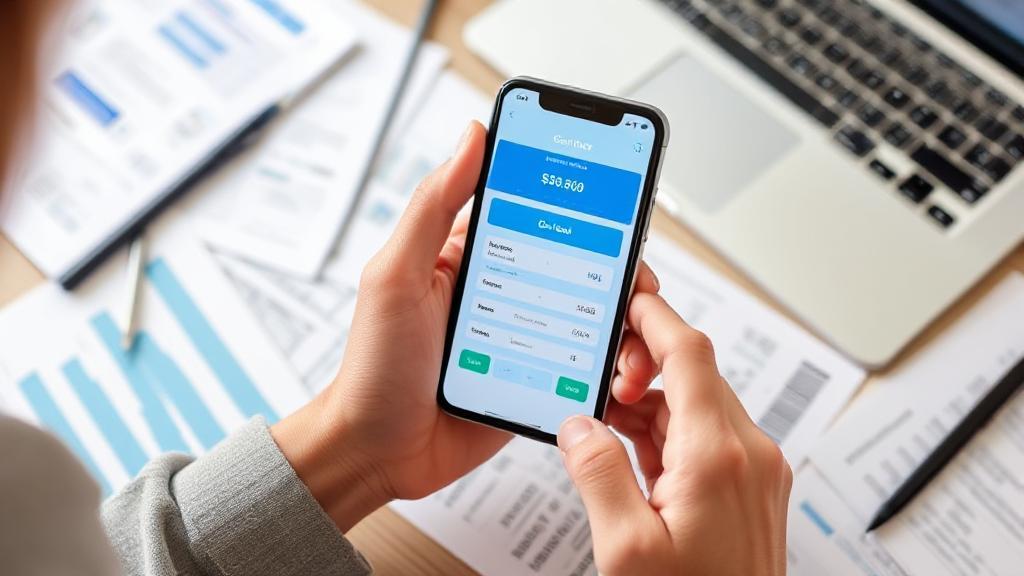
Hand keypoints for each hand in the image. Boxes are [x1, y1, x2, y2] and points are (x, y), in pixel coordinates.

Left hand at [271, 121, 661, 531]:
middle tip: (639, 284)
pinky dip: (610, 367)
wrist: (378, 451)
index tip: (621, 197)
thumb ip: (434, 205)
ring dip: (623, 324)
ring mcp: (525, 334)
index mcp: (474, 254)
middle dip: (621, 270)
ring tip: (634, 340)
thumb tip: (473, 137)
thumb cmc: (375, 364)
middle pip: (581, 263)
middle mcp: (506, 289)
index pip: (540, 210)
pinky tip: (620, 375)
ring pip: (593, 315)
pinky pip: (585, 365)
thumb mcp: (398, 274)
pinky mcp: (538, 378)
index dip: (583, 201)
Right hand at [557, 293, 792, 574]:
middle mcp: (749, 453)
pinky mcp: (753, 484)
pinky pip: (707, 434)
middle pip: (693, 374)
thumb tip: (579, 425)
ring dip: (651, 403)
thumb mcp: (625, 549)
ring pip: (697, 404)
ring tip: (608, 429)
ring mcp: (756, 468)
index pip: (689, 355)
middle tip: (598, 388)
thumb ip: (598, 474)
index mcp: (718, 456)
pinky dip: (668, 431)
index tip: (628, 295)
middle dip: (641, 368)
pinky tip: (634, 451)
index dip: (655, 316)